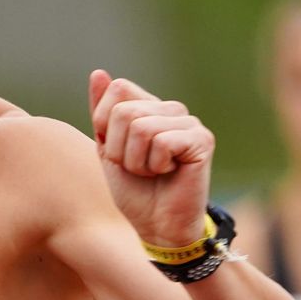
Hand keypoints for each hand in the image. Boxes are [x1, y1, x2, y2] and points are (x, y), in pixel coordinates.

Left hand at [88, 69, 214, 246]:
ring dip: (137, 161)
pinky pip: (161, 142)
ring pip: (141, 127)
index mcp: (151, 107)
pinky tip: (170, 174)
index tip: (118, 151)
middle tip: (138, 168)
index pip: (117, 89)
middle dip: (120, 149)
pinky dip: (156, 165)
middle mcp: (172, 109)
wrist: (158, 226)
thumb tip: (98, 73)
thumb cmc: (135, 191)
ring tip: (153, 172)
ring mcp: (190, 123)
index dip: (105, 124)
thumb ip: (103, 113)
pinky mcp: (202, 140)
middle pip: (124, 111)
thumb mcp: (108, 149)